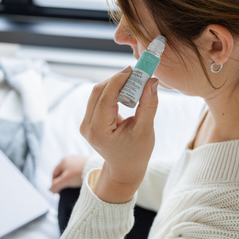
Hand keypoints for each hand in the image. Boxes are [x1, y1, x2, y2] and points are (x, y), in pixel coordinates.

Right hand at [49, 155, 88, 193]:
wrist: (95, 169)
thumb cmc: (80, 173)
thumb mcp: (65, 180)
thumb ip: (55, 185)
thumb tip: (50, 189)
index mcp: (63, 160)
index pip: (54, 174)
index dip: (53, 184)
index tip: (57, 192)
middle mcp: (71, 158)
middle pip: (62, 173)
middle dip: (62, 182)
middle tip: (64, 190)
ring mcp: (79, 160)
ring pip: (70, 172)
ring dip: (69, 180)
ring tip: (72, 187)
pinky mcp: (86, 164)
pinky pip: (78, 172)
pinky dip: (77, 178)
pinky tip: (79, 182)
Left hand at [79, 66, 158, 201]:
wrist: (124, 168)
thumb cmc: (136, 153)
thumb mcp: (145, 130)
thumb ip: (148, 105)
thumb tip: (152, 81)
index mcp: (99, 131)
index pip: (105, 97)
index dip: (119, 80)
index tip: (133, 69)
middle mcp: (87, 126)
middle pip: (99, 92)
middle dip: (117, 80)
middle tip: (136, 74)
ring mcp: (86, 124)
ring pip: (97, 93)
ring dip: (115, 84)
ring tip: (133, 81)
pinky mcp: (89, 120)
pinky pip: (98, 99)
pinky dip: (112, 91)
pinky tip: (125, 90)